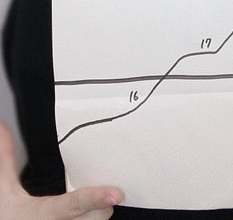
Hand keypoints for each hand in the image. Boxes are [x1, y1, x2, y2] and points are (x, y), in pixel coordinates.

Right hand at [0, 121, 122, 219]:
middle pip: (98, 215)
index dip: (95, 198)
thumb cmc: (9, 218)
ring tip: (96, 200)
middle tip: (106, 187)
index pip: (73, 204)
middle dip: (103, 199)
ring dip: (100, 210)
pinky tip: (89, 213)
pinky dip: (94, 217)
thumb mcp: (6, 191)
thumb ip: (7, 158)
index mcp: (44, 213)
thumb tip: (3, 128)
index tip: (115, 193)